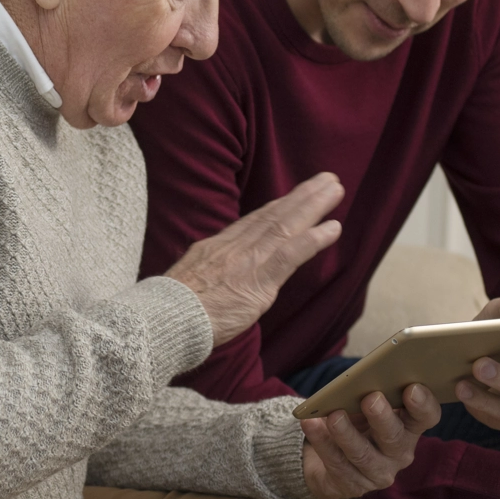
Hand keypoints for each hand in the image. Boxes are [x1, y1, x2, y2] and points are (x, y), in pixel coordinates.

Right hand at [164, 173, 343, 345]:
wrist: (165, 319)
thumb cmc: (172, 309)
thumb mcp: (188, 279)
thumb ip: (208, 273)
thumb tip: (214, 274)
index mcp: (218, 246)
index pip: (254, 221)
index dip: (278, 206)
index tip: (296, 195)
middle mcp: (235, 246)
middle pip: (274, 214)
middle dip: (302, 196)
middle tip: (327, 179)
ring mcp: (248, 260)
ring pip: (286, 225)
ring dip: (314, 206)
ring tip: (334, 189)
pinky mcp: (259, 280)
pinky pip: (291, 255)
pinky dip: (313, 239)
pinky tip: (333, 228)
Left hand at [300, 384, 440, 498]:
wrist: (332, 454)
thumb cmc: (356, 418)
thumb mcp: (365, 403)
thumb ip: (371, 390)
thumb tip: (361, 375)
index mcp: (409, 426)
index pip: (426, 416)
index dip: (423, 404)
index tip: (412, 388)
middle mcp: (399, 452)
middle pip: (394, 437)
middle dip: (382, 418)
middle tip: (371, 399)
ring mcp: (377, 472)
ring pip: (362, 454)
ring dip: (347, 433)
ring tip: (333, 415)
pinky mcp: (352, 484)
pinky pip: (336, 463)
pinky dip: (322, 442)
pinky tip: (311, 424)